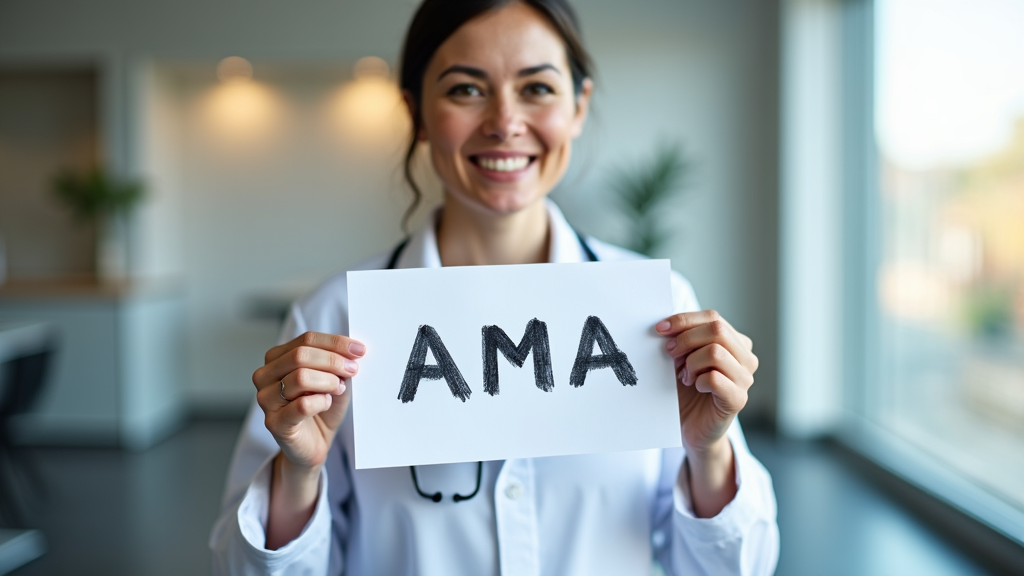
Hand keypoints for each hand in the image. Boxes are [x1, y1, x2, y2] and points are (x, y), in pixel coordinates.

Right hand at [252, 331, 364, 471]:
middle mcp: (265, 375)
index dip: (335, 343)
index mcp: (277, 358)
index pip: (306, 339)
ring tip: (338, 389)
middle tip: (353, 370)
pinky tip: (326, 403)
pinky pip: (301, 405)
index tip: (360, 350)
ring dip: (328, 382)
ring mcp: (266, 399)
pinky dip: (321, 402)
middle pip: (301, 355)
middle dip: (333, 361)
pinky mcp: (274, 423)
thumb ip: (338, 362)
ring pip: (300, 377)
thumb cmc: (322, 407)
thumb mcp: (333, 378)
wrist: (315, 443)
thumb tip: (354, 349)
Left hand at [657, 310, 757, 454]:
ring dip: (691, 362)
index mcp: (735, 343)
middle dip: (686, 339)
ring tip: (685, 376)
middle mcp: (746, 358)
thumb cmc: (688, 392)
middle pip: (717, 330)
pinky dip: (698, 380)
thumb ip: (681, 339)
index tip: (660, 328)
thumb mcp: (682, 359)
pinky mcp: (738, 399)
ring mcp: (745, 379)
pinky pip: (715, 378)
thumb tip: (666, 323)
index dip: (684, 320)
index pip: (713, 317)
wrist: (692, 428)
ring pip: (715, 352)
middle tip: (670, 353)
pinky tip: (695, 387)